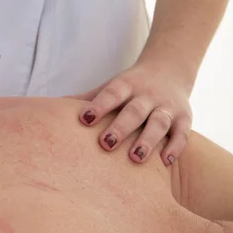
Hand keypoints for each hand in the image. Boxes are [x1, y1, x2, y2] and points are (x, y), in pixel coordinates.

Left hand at [73, 63, 192, 165]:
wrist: (170, 70)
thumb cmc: (129, 88)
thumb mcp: (110, 88)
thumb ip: (87, 100)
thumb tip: (48, 108)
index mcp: (125, 85)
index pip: (111, 94)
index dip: (98, 106)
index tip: (84, 119)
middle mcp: (147, 94)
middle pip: (134, 110)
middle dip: (121, 127)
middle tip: (105, 144)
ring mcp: (167, 106)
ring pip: (159, 122)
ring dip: (147, 140)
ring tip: (134, 158)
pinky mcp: (185, 117)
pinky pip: (182, 133)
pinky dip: (175, 147)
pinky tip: (164, 162)